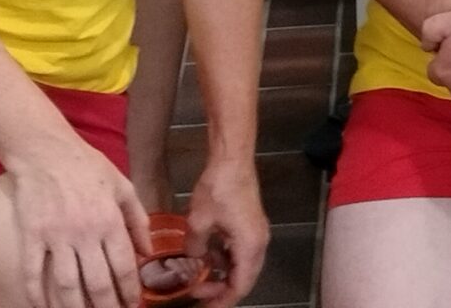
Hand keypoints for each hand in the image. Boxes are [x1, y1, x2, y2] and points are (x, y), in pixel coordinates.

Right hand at [7, 133, 150, 307]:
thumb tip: (148, 251)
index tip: (133, 305)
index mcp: (110, 220)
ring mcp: (56, 236)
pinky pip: (34, 273)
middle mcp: (85, 232)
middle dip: (107, 307)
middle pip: (98, 282)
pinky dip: (37, 295)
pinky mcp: (32, 236)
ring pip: (67, 285)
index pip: (124, 266)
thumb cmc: (87, 166)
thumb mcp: (122, 186)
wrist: (46, 150)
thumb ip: (137, 218)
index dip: (130, 291)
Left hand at [176, 153, 268, 304]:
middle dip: (220, 290)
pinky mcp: (250, 223)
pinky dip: (224, 258)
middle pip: (243, 279)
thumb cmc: (218, 189)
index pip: (239, 287)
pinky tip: (206, 255)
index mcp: (250, 247)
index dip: (221, 301)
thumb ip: (194, 248)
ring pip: (241, 265)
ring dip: (222, 274)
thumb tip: (192, 259)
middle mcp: (258, 243)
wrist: (232, 157)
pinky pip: (239, 251)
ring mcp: (256, 232)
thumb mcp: (198, 222)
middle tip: (197, 294)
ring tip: (198, 277)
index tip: (202, 306)